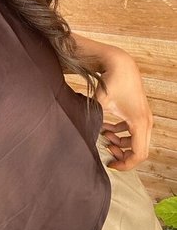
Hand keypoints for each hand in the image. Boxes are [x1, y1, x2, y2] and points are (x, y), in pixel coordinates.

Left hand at [94, 49, 153, 170]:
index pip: (139, 154)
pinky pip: (134, 131)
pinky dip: (122, 133)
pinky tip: (106, 128)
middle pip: (140, 150)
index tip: (110, 164)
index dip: (125, 164)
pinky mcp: (139, 112)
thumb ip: (93, 119)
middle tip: (106, 149)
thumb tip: (83, 133)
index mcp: (140, 123)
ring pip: (137, 140)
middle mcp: (146, 122)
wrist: (121, 64)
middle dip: (123, 154)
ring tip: (105, 136)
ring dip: (121, 142)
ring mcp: (145, 117)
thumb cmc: (112, 82)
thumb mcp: (100, 103)